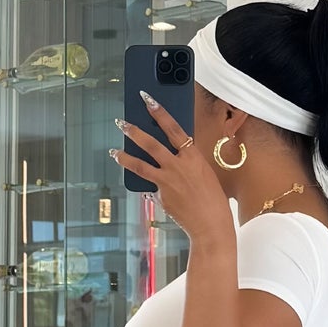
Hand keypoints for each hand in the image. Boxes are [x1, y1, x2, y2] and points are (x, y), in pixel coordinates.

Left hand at [113, 95, 233, 247]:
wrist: (211, 226)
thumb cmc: (213, 200)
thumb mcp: (204, 173)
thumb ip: (186, 162)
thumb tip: (171, 156)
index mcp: (192, 157)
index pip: (173, 128)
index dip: (159, 112)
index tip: (148, 100)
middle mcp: (177, 167)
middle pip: (150, 144)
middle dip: (133, 131)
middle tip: (121, 122)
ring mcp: (166, 182)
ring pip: (140, 165)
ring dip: (124, 156)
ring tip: (114, 152)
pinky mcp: (161, 197)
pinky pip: (150, 187)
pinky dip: (147, 186)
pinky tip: (142, 186)